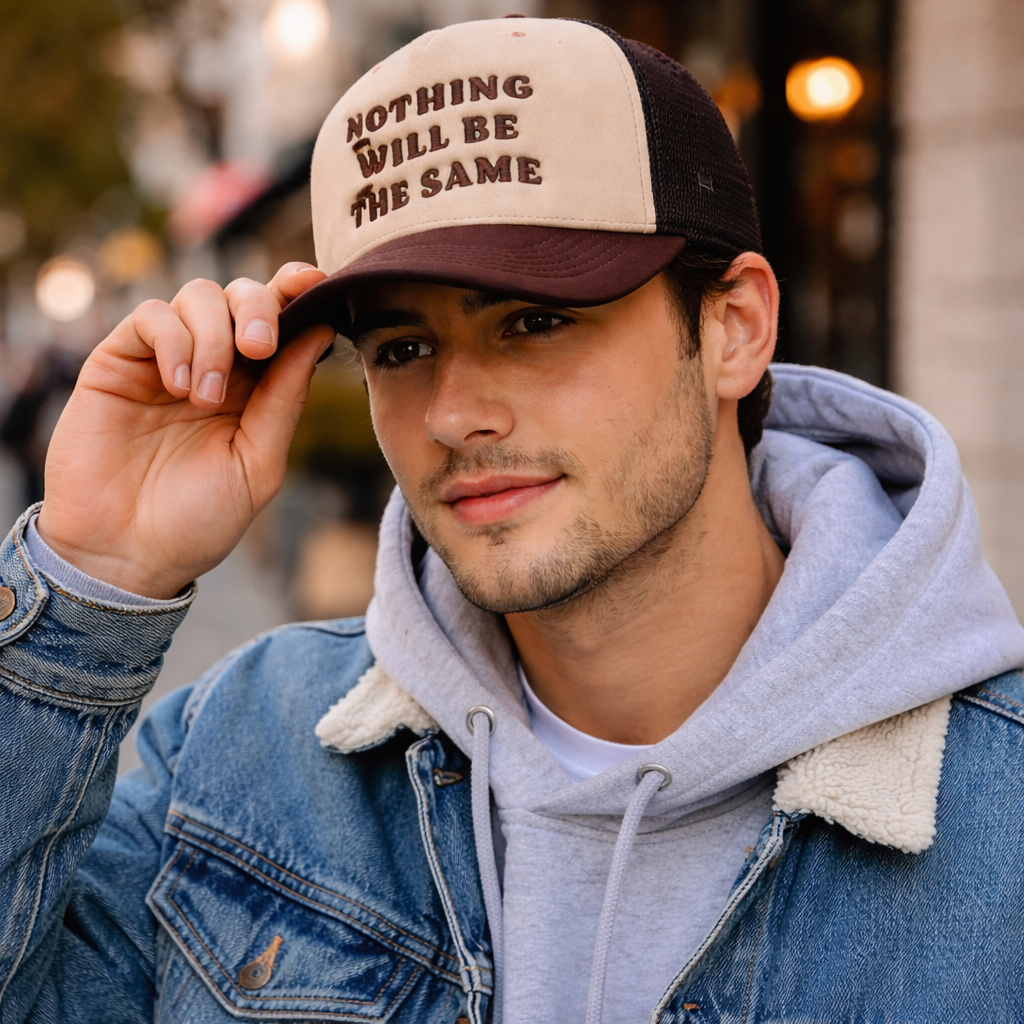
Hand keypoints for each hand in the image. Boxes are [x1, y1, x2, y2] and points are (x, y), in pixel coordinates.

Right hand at [36, 263, 334, 598]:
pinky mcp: (119, 361)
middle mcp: (215, 365)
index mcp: (256, 388)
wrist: (126, 555)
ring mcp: (166, 360)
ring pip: (197, 295)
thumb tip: (321, 330)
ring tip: (204, 398)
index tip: (315, 283)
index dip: (298, 292)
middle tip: (258, 348)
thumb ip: (286, 397)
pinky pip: (150, 317)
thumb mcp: (259, 462)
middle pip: (243, 295)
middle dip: (258, 308)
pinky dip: (172, 341)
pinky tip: (176, 388)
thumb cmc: (198, 520)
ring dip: (212, 337)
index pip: (282, 321)